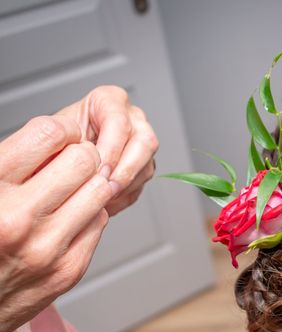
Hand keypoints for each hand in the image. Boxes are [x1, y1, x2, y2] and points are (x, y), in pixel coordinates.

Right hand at [0, 115, 116, 331]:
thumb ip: (4, 162)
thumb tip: (51, 134)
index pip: (48, 134)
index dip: (60, 129)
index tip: (58, 135)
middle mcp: (17, 219)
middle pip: (84, 160)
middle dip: (81, 154)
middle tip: (70, 160)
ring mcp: (47, 249)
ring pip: (99, 189)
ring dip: (90, 182)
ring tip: (70, 187)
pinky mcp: (69, 270)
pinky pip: (99, 222)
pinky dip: (88, 213)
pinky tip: (67, 216)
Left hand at [57, 86, 157, 215]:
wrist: (57, 153)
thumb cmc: (55, 139)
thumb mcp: (55, 133)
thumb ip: (67, 141)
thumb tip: (79, 159)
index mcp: (110, 100)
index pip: (119, 123)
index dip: (110, 149)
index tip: (97, 170)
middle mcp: (132, 119)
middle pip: (144, 143)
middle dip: (125, 170)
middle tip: (106, 188)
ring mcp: (141, 143)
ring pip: (147, 166)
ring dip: (125, 186)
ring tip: (103, 199)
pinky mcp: (142, 166)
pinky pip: (142, 184)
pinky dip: (124, 196)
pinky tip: (105, 201)